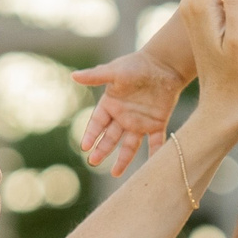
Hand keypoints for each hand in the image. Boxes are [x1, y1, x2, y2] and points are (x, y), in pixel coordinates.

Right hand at [72, 49, 182, 173]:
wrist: (164, 64)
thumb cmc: (137, 65)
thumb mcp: (115, 71)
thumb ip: (96, 76)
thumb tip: (74, 76)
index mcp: (111, 105)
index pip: (97, 123)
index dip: (91, 135)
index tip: (85, 146)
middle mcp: (123, 117)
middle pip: (110, 137)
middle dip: (102, 150)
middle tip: (94, 162)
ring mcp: (140, 122)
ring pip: (129, 145)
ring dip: (123, 159)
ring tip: (115, 173)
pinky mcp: (157, 123)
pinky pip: (156, 142)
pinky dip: (155, 152)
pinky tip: (152, 164)